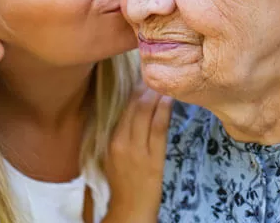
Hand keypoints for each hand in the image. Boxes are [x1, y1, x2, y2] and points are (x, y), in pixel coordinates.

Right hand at [103, 85, 171, 221]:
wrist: (130, 208)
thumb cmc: (123, 181)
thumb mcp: (113, 154)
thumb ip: (120, 132)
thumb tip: (132, 109)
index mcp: (109, 139)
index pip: (122, 107)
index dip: (133, 89)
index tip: (143, 75)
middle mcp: (120, 141)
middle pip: (133, 106)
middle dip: (145, 87)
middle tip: (157, 73)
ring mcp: (136, 149)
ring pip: (145, 113)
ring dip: (156, 94)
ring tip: (165, 82)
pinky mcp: (152, 158)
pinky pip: (158, 128)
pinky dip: (164, 110)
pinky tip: (170, 99)